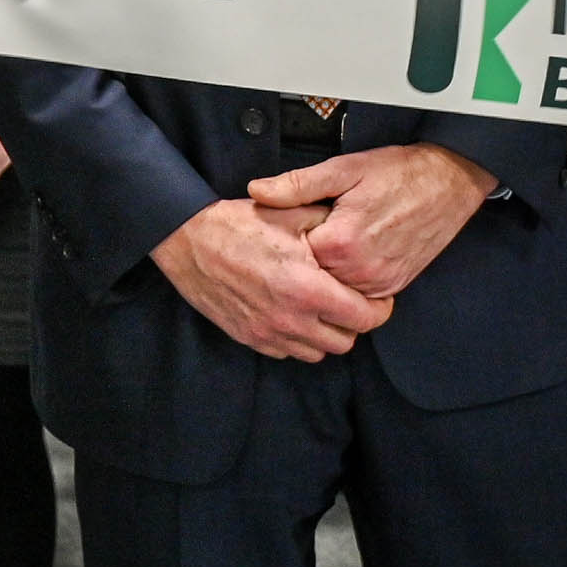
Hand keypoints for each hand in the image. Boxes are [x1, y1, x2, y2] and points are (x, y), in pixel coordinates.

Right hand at [152, 200, 391, 360]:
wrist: (187, 239)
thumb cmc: (239, 224)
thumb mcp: (291, 214)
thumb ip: (331, 228)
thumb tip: (359, 238)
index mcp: (308, 289)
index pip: (364, 318)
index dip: (379, 309)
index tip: (377, 298)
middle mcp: (291, 319)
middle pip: (345, 341)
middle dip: (353, 322)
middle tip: (347, 300)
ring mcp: (268, 333)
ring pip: (318, 352)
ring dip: (325, 333)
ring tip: (319, 307)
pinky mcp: (250, 338)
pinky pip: (288, 352)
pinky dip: (297, 338)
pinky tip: (292, 312)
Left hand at [247, 145, 493, 299]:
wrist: (449, 183)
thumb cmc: (399, 173)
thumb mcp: (343, 169)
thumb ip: (297, 185)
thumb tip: (257, 191)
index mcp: (341, 243)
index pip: (292, 255)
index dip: (287, 237)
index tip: (289, 224)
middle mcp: (360, 271)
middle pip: (311, 276)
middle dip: (303, 257)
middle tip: (309, 232)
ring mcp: (379, 283)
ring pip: (334, 288)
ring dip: (326, 270)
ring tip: (329, 241)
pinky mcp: (393, 287)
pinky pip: (358, 293)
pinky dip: (347, 278)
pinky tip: (347, 254)